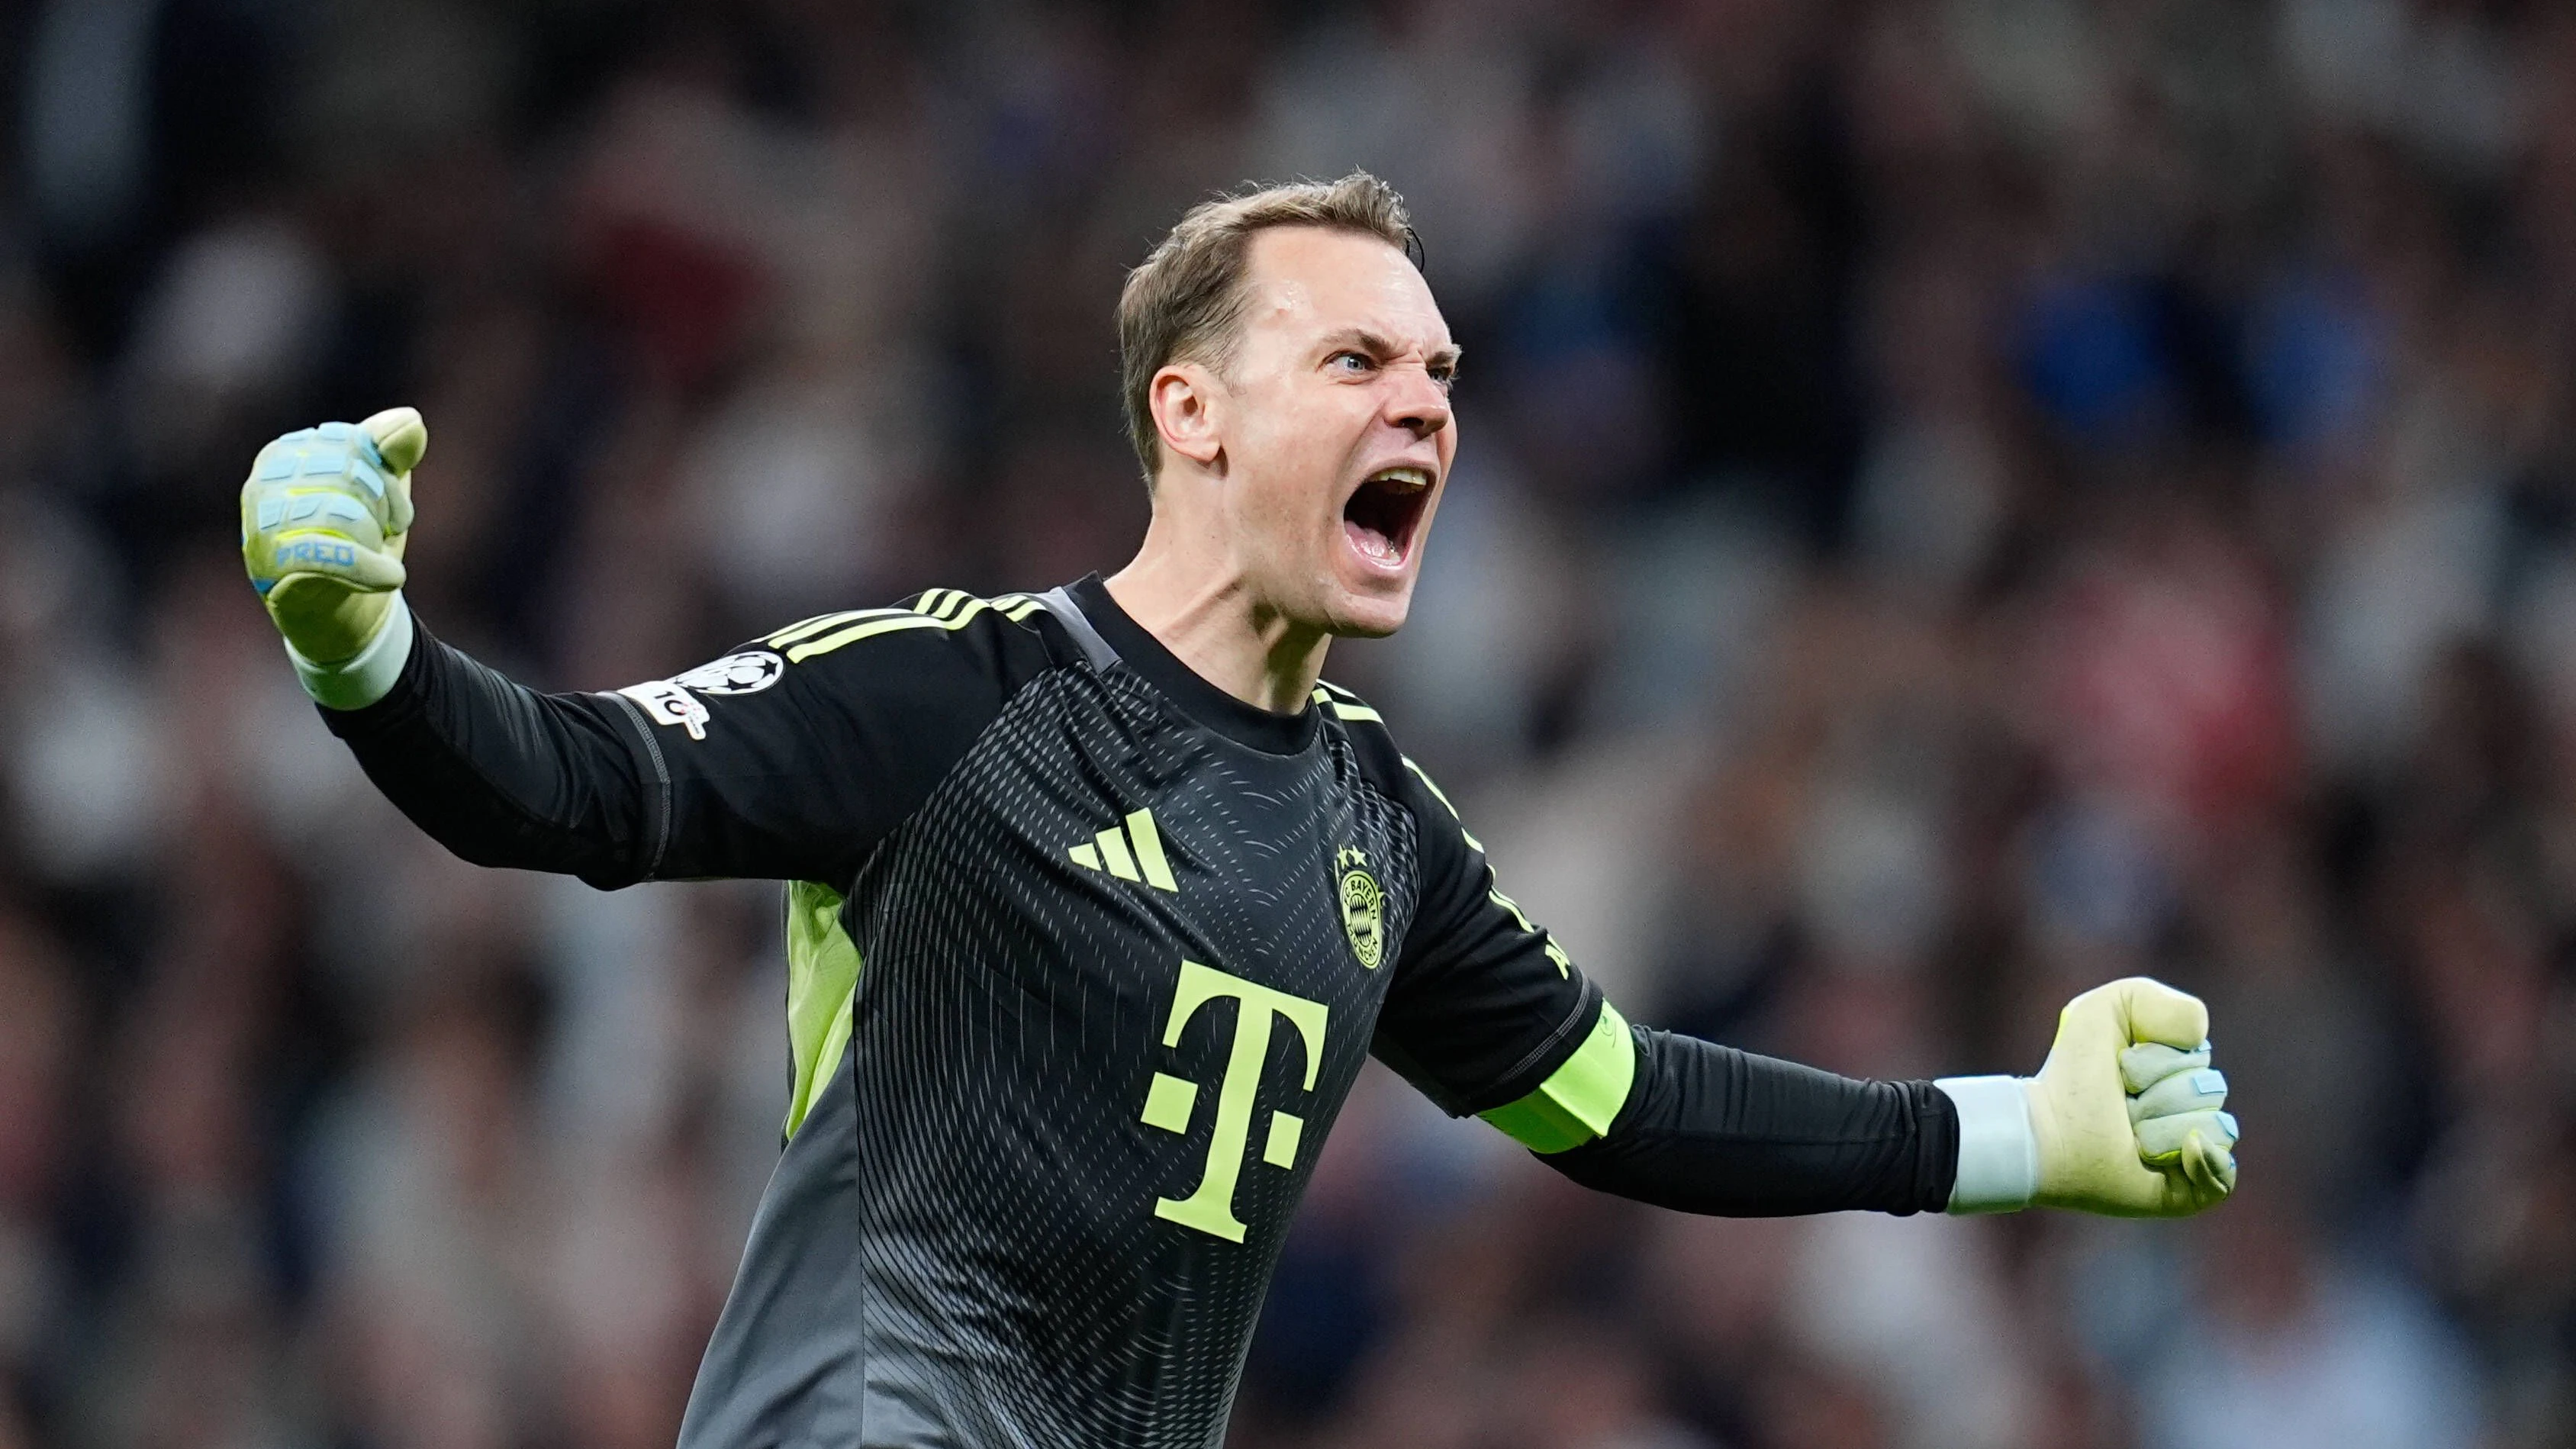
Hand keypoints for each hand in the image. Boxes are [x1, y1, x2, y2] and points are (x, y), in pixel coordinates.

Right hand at [240, 408, 426, 663]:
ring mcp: (261, 528)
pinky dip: (371, 568)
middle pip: (345, 474)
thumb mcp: (382, 489)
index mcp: (284, 455)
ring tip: (380, 555)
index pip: (349, 443)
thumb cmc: (357, 541)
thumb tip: (411, 420)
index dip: (382, 474)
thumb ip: (392, 450)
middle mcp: (263, 485)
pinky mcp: (273, 571)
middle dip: (383, 504)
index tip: (391, 504)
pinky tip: (392, 578)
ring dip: (375, 537)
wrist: (342, 614)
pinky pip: (331, 555)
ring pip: (339, 513)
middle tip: (388, 529)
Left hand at [2027, 977, 2238, 1216]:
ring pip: (2216, 1128)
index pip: (2200, 1055)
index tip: (2121, 1064)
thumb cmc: (2072, 1070)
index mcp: (2172, 1071)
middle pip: (2210, 1090)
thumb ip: (2160, 1002)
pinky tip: (2182, 1150)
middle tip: (2121, 1102)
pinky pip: (2224, 1179)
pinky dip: (2206, 1162)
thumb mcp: (2107, 1009)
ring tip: (2129, 1132)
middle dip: (2161, 1092)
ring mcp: (2187, 1153)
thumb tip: (2202, 1043)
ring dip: (2165, 1126)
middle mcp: (2184, 1110)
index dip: (2159, 1057)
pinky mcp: (2184, 1192)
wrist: (2047, 1129)